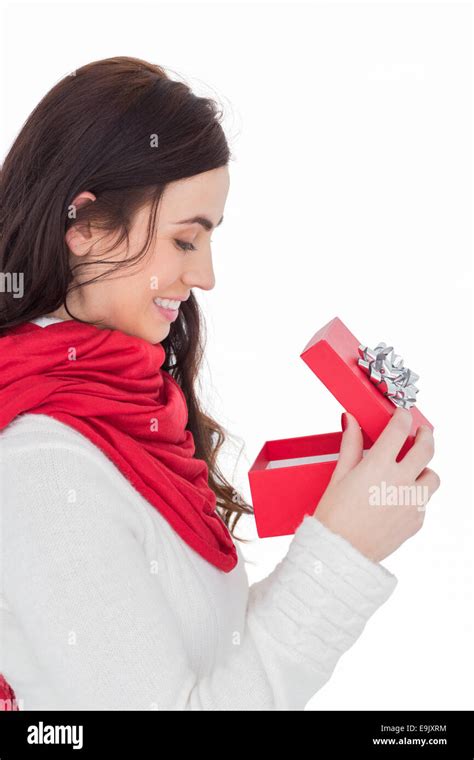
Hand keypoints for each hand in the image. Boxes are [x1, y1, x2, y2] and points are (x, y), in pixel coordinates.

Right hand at [313, 407, 440, 561]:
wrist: (340, 552)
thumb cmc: (334, 515)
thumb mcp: (339, 474)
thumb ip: (350, 444)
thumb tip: (350, 421)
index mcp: (379, 466)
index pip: (400, 429)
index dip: (403, 417)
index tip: (402, 415)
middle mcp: (400, 481)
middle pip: (427, 448)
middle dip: (426, 435)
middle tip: (421, 432)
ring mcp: (412, 502)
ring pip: (433, 477)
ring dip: (424, 469)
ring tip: (412, 471)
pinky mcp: (416, 521)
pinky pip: (423, 502)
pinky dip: (414, 497)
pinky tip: (397, 499)